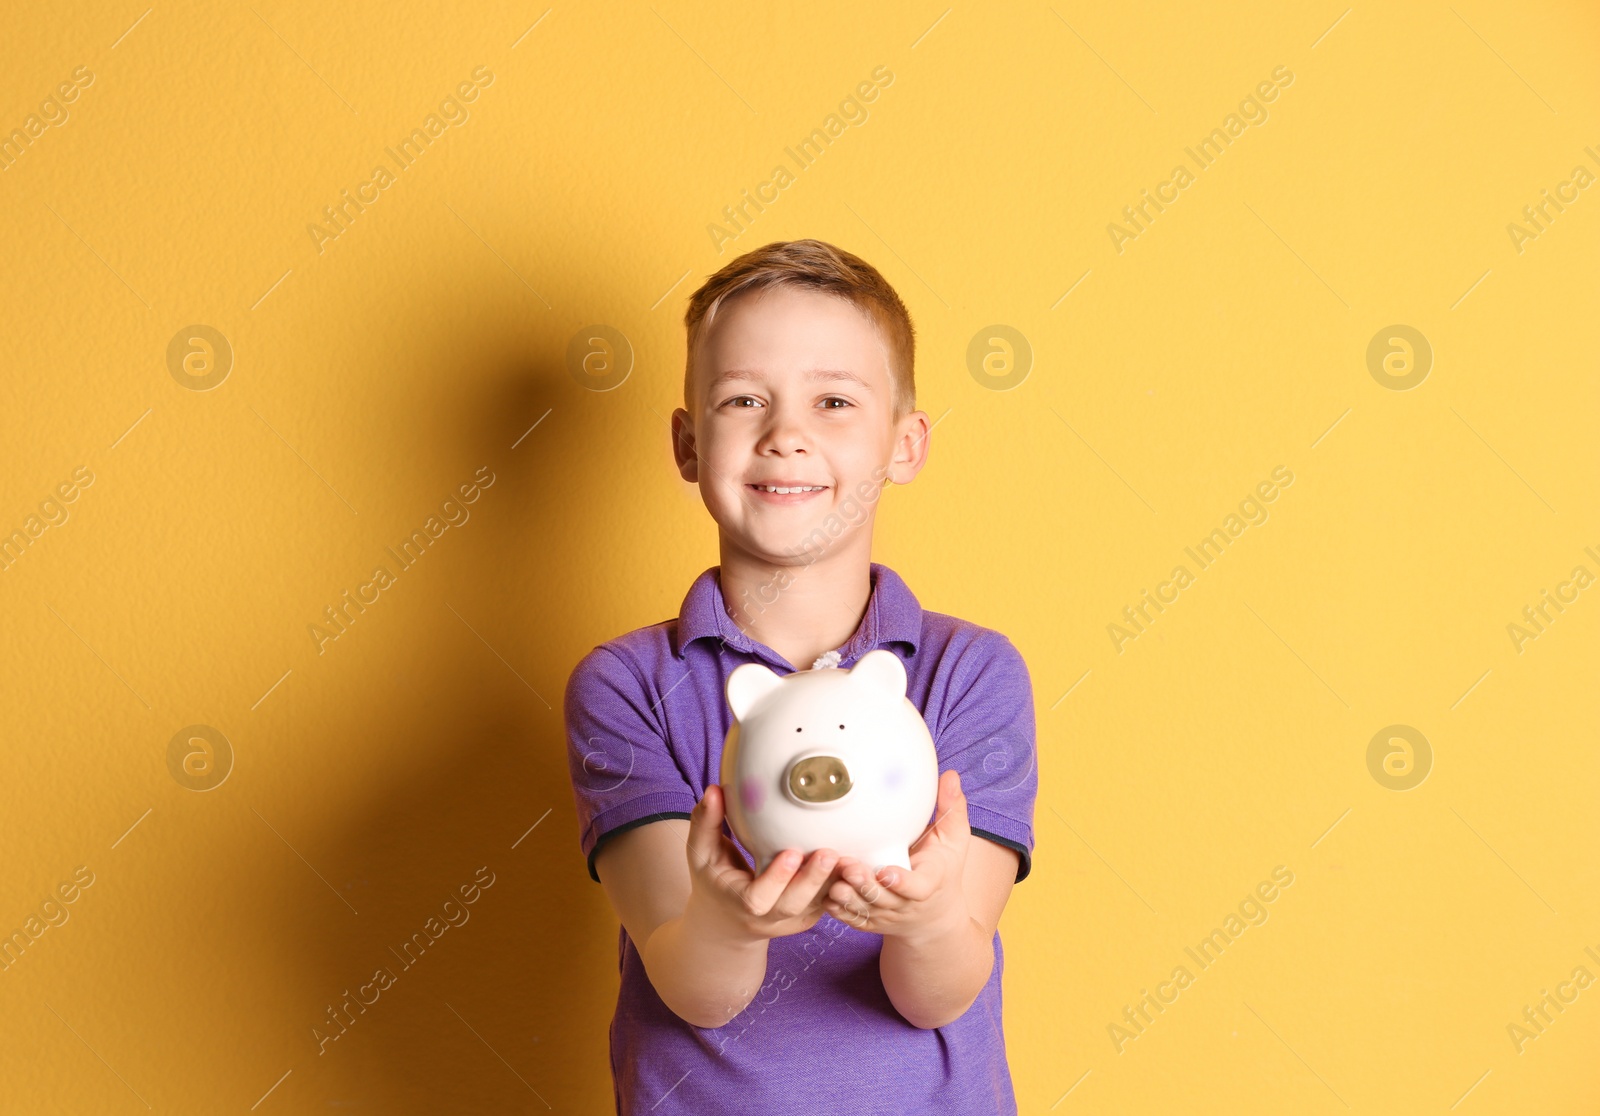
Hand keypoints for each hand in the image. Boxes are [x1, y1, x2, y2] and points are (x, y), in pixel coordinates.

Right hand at [683, 784, 843, 943]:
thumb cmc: (714, 879)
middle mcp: (767, 918)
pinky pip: (827, 902)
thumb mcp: (702, 854)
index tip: (791, 852)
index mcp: (739, 903)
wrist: (728, 922)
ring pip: (817, 906)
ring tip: (849, 856)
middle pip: (793, 904)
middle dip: (812, 880)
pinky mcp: (808, 916)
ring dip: (834, 883)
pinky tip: (853, 862)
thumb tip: (714, 790)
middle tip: (830, 853)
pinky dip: (841, 884)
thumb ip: (706, 822)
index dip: (776, 879)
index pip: (758, 898)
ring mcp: (791, 921)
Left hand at [824, 769, 973, 940]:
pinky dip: (836, 906)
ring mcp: (885, 915)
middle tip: (848, 865)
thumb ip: (951, 808)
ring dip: (846, 896)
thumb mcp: (954, 839)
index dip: (901, 883)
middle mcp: (905, 904)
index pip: (917, 888)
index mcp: (929, 883)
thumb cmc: (942, 868)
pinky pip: (849, 916)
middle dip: (865, 884)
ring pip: (862, 910)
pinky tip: (822, 889)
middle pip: (882, 899)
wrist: (933, 915)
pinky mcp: (868, 920)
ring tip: (832, 878)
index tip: (886, 871)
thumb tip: (950, 776)